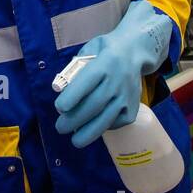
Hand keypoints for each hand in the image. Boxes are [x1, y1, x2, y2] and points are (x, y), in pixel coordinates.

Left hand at [53, 2, 173, 147]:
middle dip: (75, 120)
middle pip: (95, 104)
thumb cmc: (103, 52)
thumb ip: (73, 70)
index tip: (59, 108)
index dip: (73, 97)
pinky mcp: (133, 107)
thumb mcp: (87, 51)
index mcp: (105, 62)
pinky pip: (117, 122)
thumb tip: (58, 89)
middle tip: (60, 128)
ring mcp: (128, 96)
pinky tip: (92, 128)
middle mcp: (118, 80)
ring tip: (75, 140)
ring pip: (107, 118)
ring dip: (89, 132)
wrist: (134, 52)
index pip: (87, 82)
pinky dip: (103, 128)